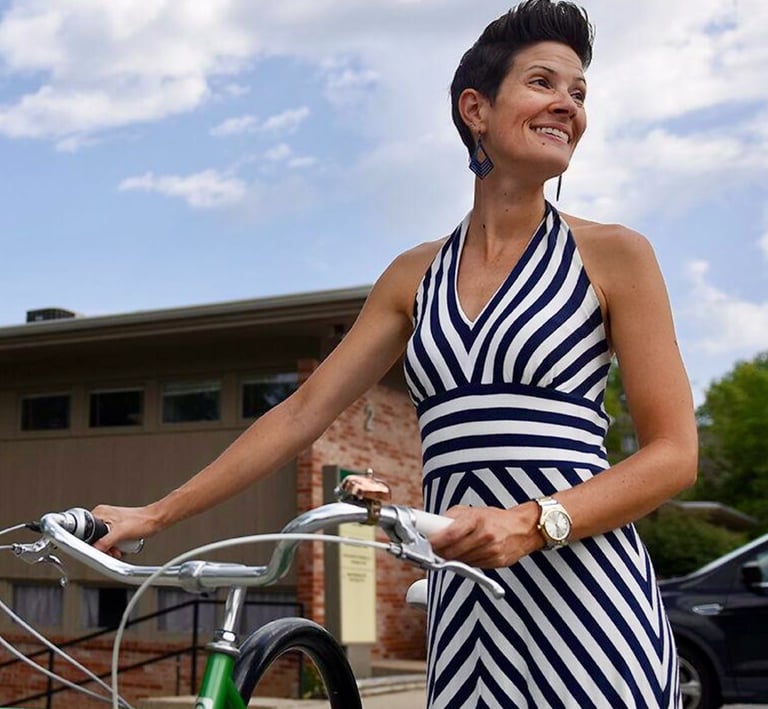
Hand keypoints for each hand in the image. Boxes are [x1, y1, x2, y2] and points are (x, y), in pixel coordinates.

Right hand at [91, 504, 159, 557]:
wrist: (156, 521)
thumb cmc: (143, 522)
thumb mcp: (120, 533)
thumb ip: (104, 542)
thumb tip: (94, 550)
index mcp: (100, 513)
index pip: (86, 532)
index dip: (91, 544)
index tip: (99, 550)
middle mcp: (104, 516)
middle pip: (95, 538)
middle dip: (104, 548)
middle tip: (113, 550)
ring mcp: (110, 522)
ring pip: (103, 541)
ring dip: (111, 548)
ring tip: (120, 549)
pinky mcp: (117, 528)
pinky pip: (111, 541)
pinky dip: (116, 546)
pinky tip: (123, 547)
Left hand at [427, 502, 542, 568]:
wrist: (523, 528)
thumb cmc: (496, 518)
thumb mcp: (472, 510)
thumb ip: (452, 517)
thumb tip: (433, 525)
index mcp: (477, 519)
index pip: (450, 535)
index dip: (435, 541)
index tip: (427, 542)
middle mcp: (485, 536)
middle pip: (453, 551)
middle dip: (439, 552)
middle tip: (433, 548)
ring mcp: (491, 551)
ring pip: (461, 561)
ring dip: (451, 558)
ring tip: (451, 549)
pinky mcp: (496, 563)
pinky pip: (472, 566)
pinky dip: (465, 561)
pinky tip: (467, 553)